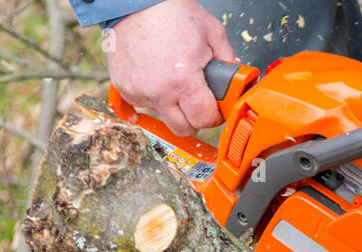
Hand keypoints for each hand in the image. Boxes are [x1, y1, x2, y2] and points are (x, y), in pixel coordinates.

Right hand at [105, 0, 235, 136]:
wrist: (133, 2)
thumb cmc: (170, 13)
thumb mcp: (212, 32)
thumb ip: (229, 62)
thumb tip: (236, 82)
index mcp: (183, 81)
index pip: (204, 120)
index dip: (214, 116)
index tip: (215, 108)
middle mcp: (159, 92)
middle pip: (184, 129)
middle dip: (195, 118)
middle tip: (198, 101)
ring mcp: (139, 92)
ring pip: (165, 118)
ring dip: (174, 108)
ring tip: (176, 82)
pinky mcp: (124, 88)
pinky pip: (145, 105)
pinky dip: (155, 98)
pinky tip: (159, 78)